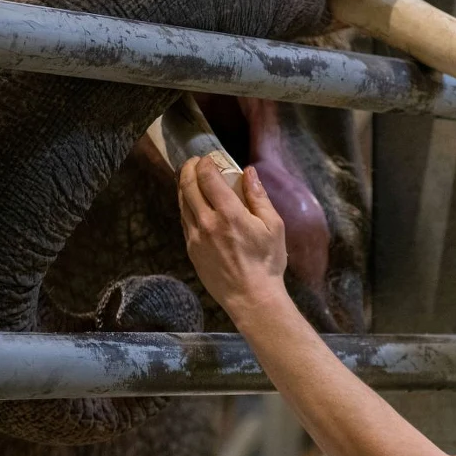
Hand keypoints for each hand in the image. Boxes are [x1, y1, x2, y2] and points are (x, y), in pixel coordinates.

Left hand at [178, 157, 288, 321]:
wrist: (251, 297)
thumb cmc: (267, 262)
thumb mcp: (273, 226)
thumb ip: (259, 197)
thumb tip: (249, 172)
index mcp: (229, 215)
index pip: (207, 179)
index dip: (204, 163)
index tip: (208, 158)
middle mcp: (207, 224)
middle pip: (188, 187)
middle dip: (189, 169)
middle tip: (194, 163)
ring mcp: (195, 238)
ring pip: (182, 204)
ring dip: (184, 187)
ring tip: (191, 179)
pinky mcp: (191, 250)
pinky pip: (184, 222)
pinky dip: (186, 207)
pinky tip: (193, 204)